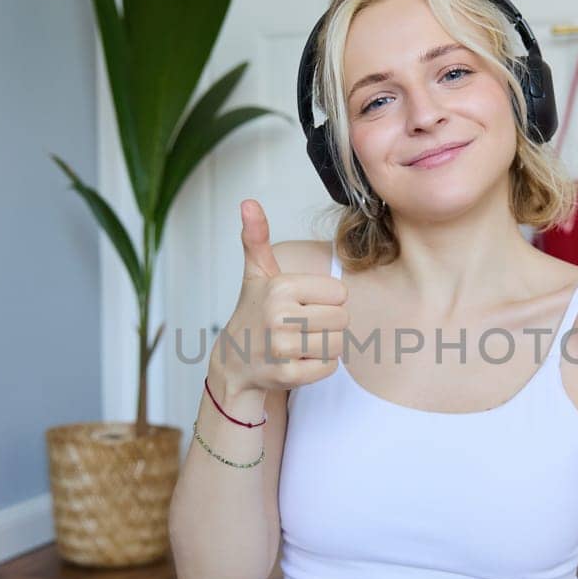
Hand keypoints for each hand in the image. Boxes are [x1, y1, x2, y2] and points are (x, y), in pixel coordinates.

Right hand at [213, 199, 346, 393]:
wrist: (235, 360)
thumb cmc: (255, 312)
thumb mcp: (257, 273)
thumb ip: (257, 238)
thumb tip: (248, 203)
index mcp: (281, 286)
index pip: (340, 293)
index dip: (326, 300)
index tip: (302, 304)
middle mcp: (280, 315)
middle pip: (342, 319)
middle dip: (328, 324)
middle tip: (302, 325)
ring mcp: (282, 348)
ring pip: (338, 344)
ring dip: (325, 345)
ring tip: (300, 342)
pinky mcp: (288, 375)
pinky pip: (329, 367)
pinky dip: (320, 366)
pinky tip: (298, 360)